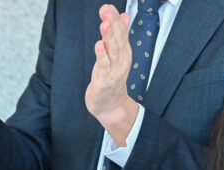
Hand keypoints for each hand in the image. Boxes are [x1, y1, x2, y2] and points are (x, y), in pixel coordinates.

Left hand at [84, 5, 140, 143]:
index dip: (115, 18)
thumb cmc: (111, 78)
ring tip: (104, 23)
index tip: (109, 6)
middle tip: (107, 9)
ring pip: (112, 50)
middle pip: (117, 38)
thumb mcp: (117, 53)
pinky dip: (101, 55)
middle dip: (112, 23)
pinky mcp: (104, 79)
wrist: (111, 105)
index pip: (121, 31)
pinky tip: (98, 45)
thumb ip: (120, 34)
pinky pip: (104, 65)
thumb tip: (125, 15)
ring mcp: (114, 69)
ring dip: (108, 36)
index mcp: (124, 51)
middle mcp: (121, 58)